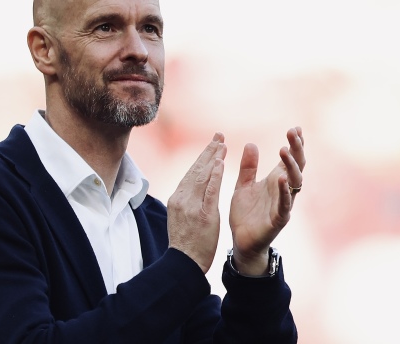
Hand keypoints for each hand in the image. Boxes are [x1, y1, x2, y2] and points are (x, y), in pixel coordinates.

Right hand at [167, 133, 226, 273]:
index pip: (190, 173)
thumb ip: (188, 201)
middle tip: (218, 136)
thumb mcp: (182, 217)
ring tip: (222, 144)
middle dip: (208, 152)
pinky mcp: (203, 213)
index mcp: (177, 198)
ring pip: (202, 176)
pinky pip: (209, 190)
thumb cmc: (186, 243)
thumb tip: (193, 189)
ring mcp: (191, 205)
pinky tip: (221, 162)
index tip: (211, 146)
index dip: (201, 158)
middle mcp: (182, 198)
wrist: (183, 262)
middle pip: (195, 170)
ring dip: (212, 158)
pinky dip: (215, 174)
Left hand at [229, 127, 304, 274]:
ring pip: (295, 182)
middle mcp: (283, 190)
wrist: (241, 241)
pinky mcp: (279, 219)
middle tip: (293, 132)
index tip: (295, 128)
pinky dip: (285, 191)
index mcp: (275, 181)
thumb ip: (248, 167)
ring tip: (284, 150)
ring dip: (291, 166)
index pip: (289, 159)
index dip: (294, 144)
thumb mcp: (243, 185)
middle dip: (296, 149)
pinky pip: (285, 204)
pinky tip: (282, 178)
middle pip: (296, 166)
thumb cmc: (245, 213)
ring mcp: (283, 204)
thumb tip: (251, 143)